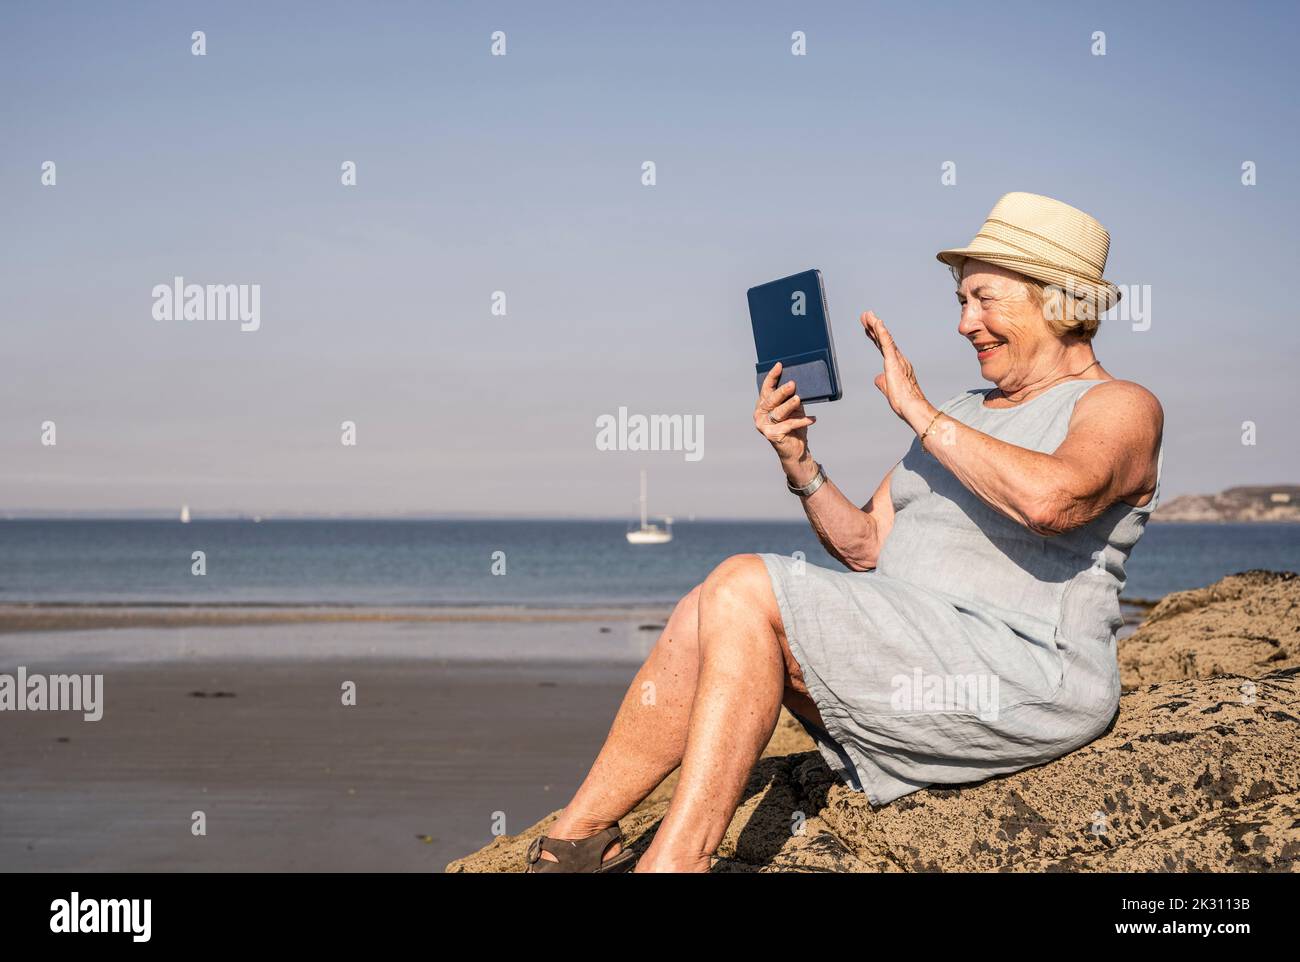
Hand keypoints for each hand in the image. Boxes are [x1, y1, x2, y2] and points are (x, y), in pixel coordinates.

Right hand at [754, 362, 816, 466]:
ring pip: (778, 412)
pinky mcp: (772, 435)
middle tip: (793, 384)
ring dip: (790, 405)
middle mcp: (760, 414)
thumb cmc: (794, 426)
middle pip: (771, 400)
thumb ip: (792, 398)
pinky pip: (789, 425)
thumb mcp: (793, 409)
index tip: (780, 365)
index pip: (766, 388)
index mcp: (763, 404)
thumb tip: (798, 383)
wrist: (795, 449)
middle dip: (782, 391)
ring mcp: (764, 425)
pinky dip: (802, 421)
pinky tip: (812, 419)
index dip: (772, 376)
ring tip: (798, 399)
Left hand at [860, 310, 932, 427]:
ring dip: (875, 325)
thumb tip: (877, 378)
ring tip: (867, 315)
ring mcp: (897, 359)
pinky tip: (877, 323)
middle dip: (873, 327)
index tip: (868, 327)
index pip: (883, 347)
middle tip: (865, 315)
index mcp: (896, 365)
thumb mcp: (888, 389)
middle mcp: (898, 359)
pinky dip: (882, 332)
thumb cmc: (904, 401)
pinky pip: (887, 344)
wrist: (911, 407)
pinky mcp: (894, 362)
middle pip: (883, 339)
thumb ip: (882, 382)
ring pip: (885, 338)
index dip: (875, 336)